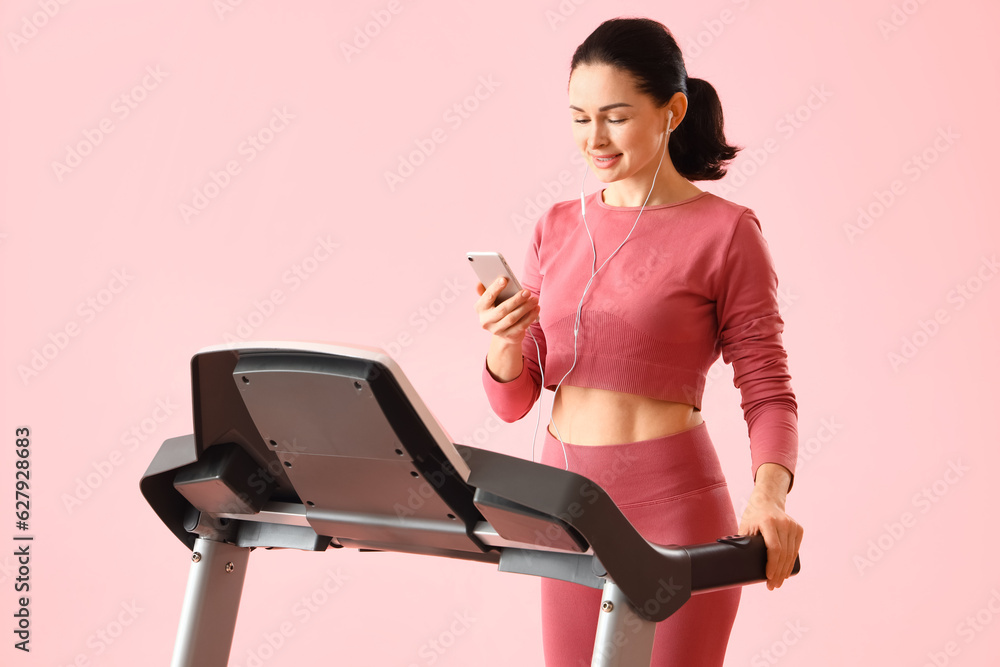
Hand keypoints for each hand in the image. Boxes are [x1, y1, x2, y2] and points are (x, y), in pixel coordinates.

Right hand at [473, 276, 539, 344]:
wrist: (503, 330)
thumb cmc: (498, 308)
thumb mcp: (492, 300)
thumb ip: (488, 291)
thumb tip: (480, 283)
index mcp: (480, 308)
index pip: (487, 297)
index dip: (495, 288)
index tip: (504, 280)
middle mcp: (486, 320)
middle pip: (502, 309)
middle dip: (516, 300)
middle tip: (527, 292)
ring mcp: (496, 330)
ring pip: (512, 318)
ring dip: (525, 308)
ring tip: (534, 299)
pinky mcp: (508, 335)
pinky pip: (521, 326)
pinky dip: (530, 317)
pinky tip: (536, 309)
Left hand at [737, 464, 802, 589]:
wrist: (767, 501)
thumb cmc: (753, 516)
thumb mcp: (745, 526)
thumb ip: (743, 541)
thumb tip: (732, 563)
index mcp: (768, 521)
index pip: (774, 547)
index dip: (772, 564)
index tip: (768, 577)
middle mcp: (783, 523)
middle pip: (783, 554)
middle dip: (778, 573)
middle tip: (772, 586)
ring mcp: (793, 525)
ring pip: (791, 554)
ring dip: (785, 570)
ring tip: (778, 582)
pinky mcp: (799, 529)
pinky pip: (796, 549)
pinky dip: (791, 562)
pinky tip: (786, 572)